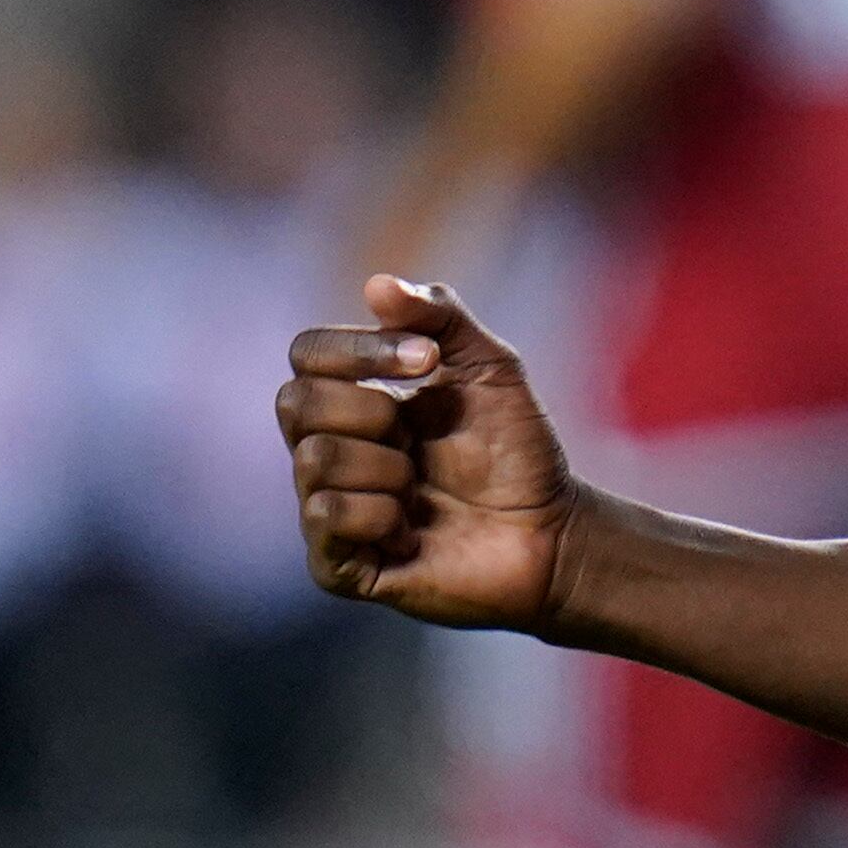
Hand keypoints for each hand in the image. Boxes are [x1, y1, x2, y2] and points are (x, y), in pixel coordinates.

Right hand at [276, 276, 585, 629]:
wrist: (553, 530)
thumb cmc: (517, 449)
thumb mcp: (491, 367)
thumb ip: (440, 317)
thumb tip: (376, 284)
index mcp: (355, 398)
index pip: (307, 352)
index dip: (359, 350)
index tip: (429, 361)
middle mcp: (330, 449)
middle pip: (294, 402)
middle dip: (372, 409)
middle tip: (420, 435)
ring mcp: (330, 507)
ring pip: (314, 458)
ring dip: (388, 466)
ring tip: (423, 487)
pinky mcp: (340, 564)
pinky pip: (326, 517)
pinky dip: (382, 513)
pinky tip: (413, 528)